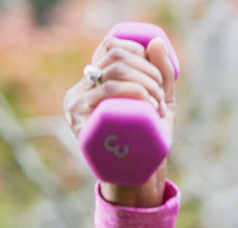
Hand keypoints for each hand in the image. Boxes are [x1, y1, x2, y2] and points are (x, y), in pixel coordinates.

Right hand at [63, 36, 176, 206]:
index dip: (138, 51)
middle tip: (161, 97)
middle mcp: (77, 92)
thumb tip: (155, 41)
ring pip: (114, 77)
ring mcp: (76, 108)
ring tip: (158, 107)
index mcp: (90, 84)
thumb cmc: (147, 140)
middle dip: (148, 73)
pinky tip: (150, 109)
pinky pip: (109, 95)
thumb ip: (161, 74)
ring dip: (145, 86)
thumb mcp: (157, 103)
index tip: (157, 75)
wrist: (138, 177)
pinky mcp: (80, 123)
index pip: (110, 47)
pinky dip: (136, 95)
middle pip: (115, 60)